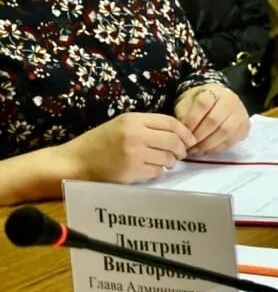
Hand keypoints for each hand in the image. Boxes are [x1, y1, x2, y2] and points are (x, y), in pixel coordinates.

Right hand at [59, 113, 197, 183]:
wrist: (74, 162)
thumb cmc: (98, 143)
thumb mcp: (121, 125)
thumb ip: (146, 126)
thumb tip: (177, 133)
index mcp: (133, 119)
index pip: (170, 122)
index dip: (185, 132)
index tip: (190, 140)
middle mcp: (135, 134)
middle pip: (173, 141)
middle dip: (181, 149)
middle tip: (180, 154)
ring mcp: (134, 153)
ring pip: (167, 158)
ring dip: (170, 162)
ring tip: (163, 162)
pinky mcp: (131, 171)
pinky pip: (156, 172)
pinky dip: (157, 172)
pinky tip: (149, 170)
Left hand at [173, 83, 249, 154]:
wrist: (216, 102)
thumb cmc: (198, 104)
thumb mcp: (186, 103)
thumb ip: (183, 115)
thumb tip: (183, 134)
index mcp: (214, 90)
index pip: (203, 104)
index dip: (191, 120)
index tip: (182, 132)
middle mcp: (231, 100)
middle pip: (215, 119)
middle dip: (199, 135)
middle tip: (188, 144)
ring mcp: (241, 113)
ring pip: (225, 131)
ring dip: (208, 144)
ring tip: (196, 149)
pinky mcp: (245, 126)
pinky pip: (232, 140)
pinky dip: (217, 148)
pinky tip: (206, 150)